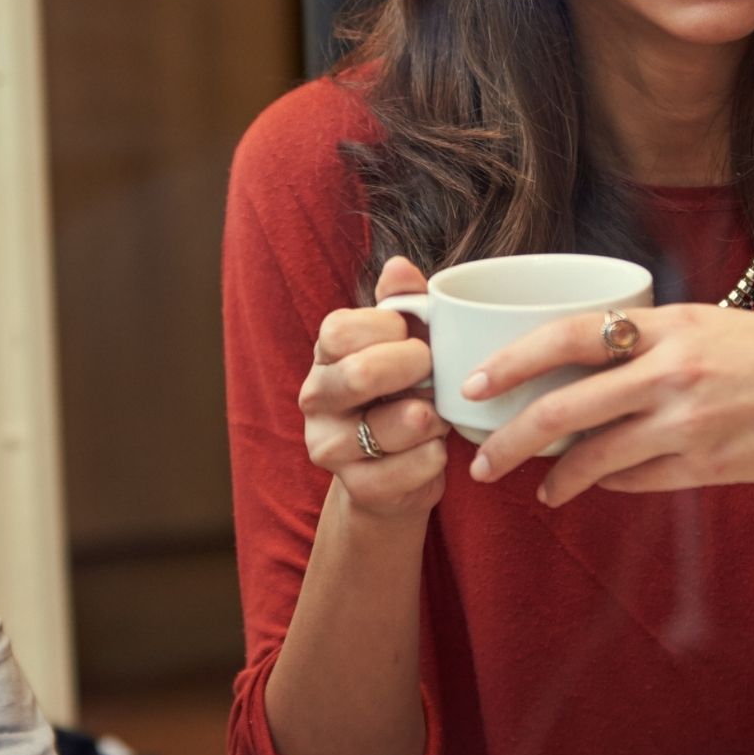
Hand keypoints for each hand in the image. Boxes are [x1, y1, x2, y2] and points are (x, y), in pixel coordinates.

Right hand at [296, 256, 449, 520]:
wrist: (397, 472)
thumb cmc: (405, 391)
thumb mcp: (407, 342)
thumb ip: (405, 303)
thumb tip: (399, 266)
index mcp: (325, 354)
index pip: (341, 329)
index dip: (390, 329)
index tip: (412, 336)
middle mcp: (316, 398)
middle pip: (361, 374)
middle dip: (415, 368)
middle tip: (433, 373)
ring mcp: (330, 446)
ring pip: (394, 425)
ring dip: (433, 418)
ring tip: (437, 416)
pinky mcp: (357, 488)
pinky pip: (413, 467)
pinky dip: (436, 456)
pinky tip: (434, 449)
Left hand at [461, 304, 753, 505]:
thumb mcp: (705, 324)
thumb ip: (645, 338)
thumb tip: (581, 361)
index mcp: (666, 326)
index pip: (568, 336)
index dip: (513, 361)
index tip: (475, 383)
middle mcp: (670, 373)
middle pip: (565, 409)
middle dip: (511, 440)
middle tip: (481, 459)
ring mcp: (687, 424)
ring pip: (594, 457)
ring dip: (555, 478)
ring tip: (538, 489)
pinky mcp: (704, 466)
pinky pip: (636, 481)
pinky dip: (608, 483)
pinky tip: (595, 484)